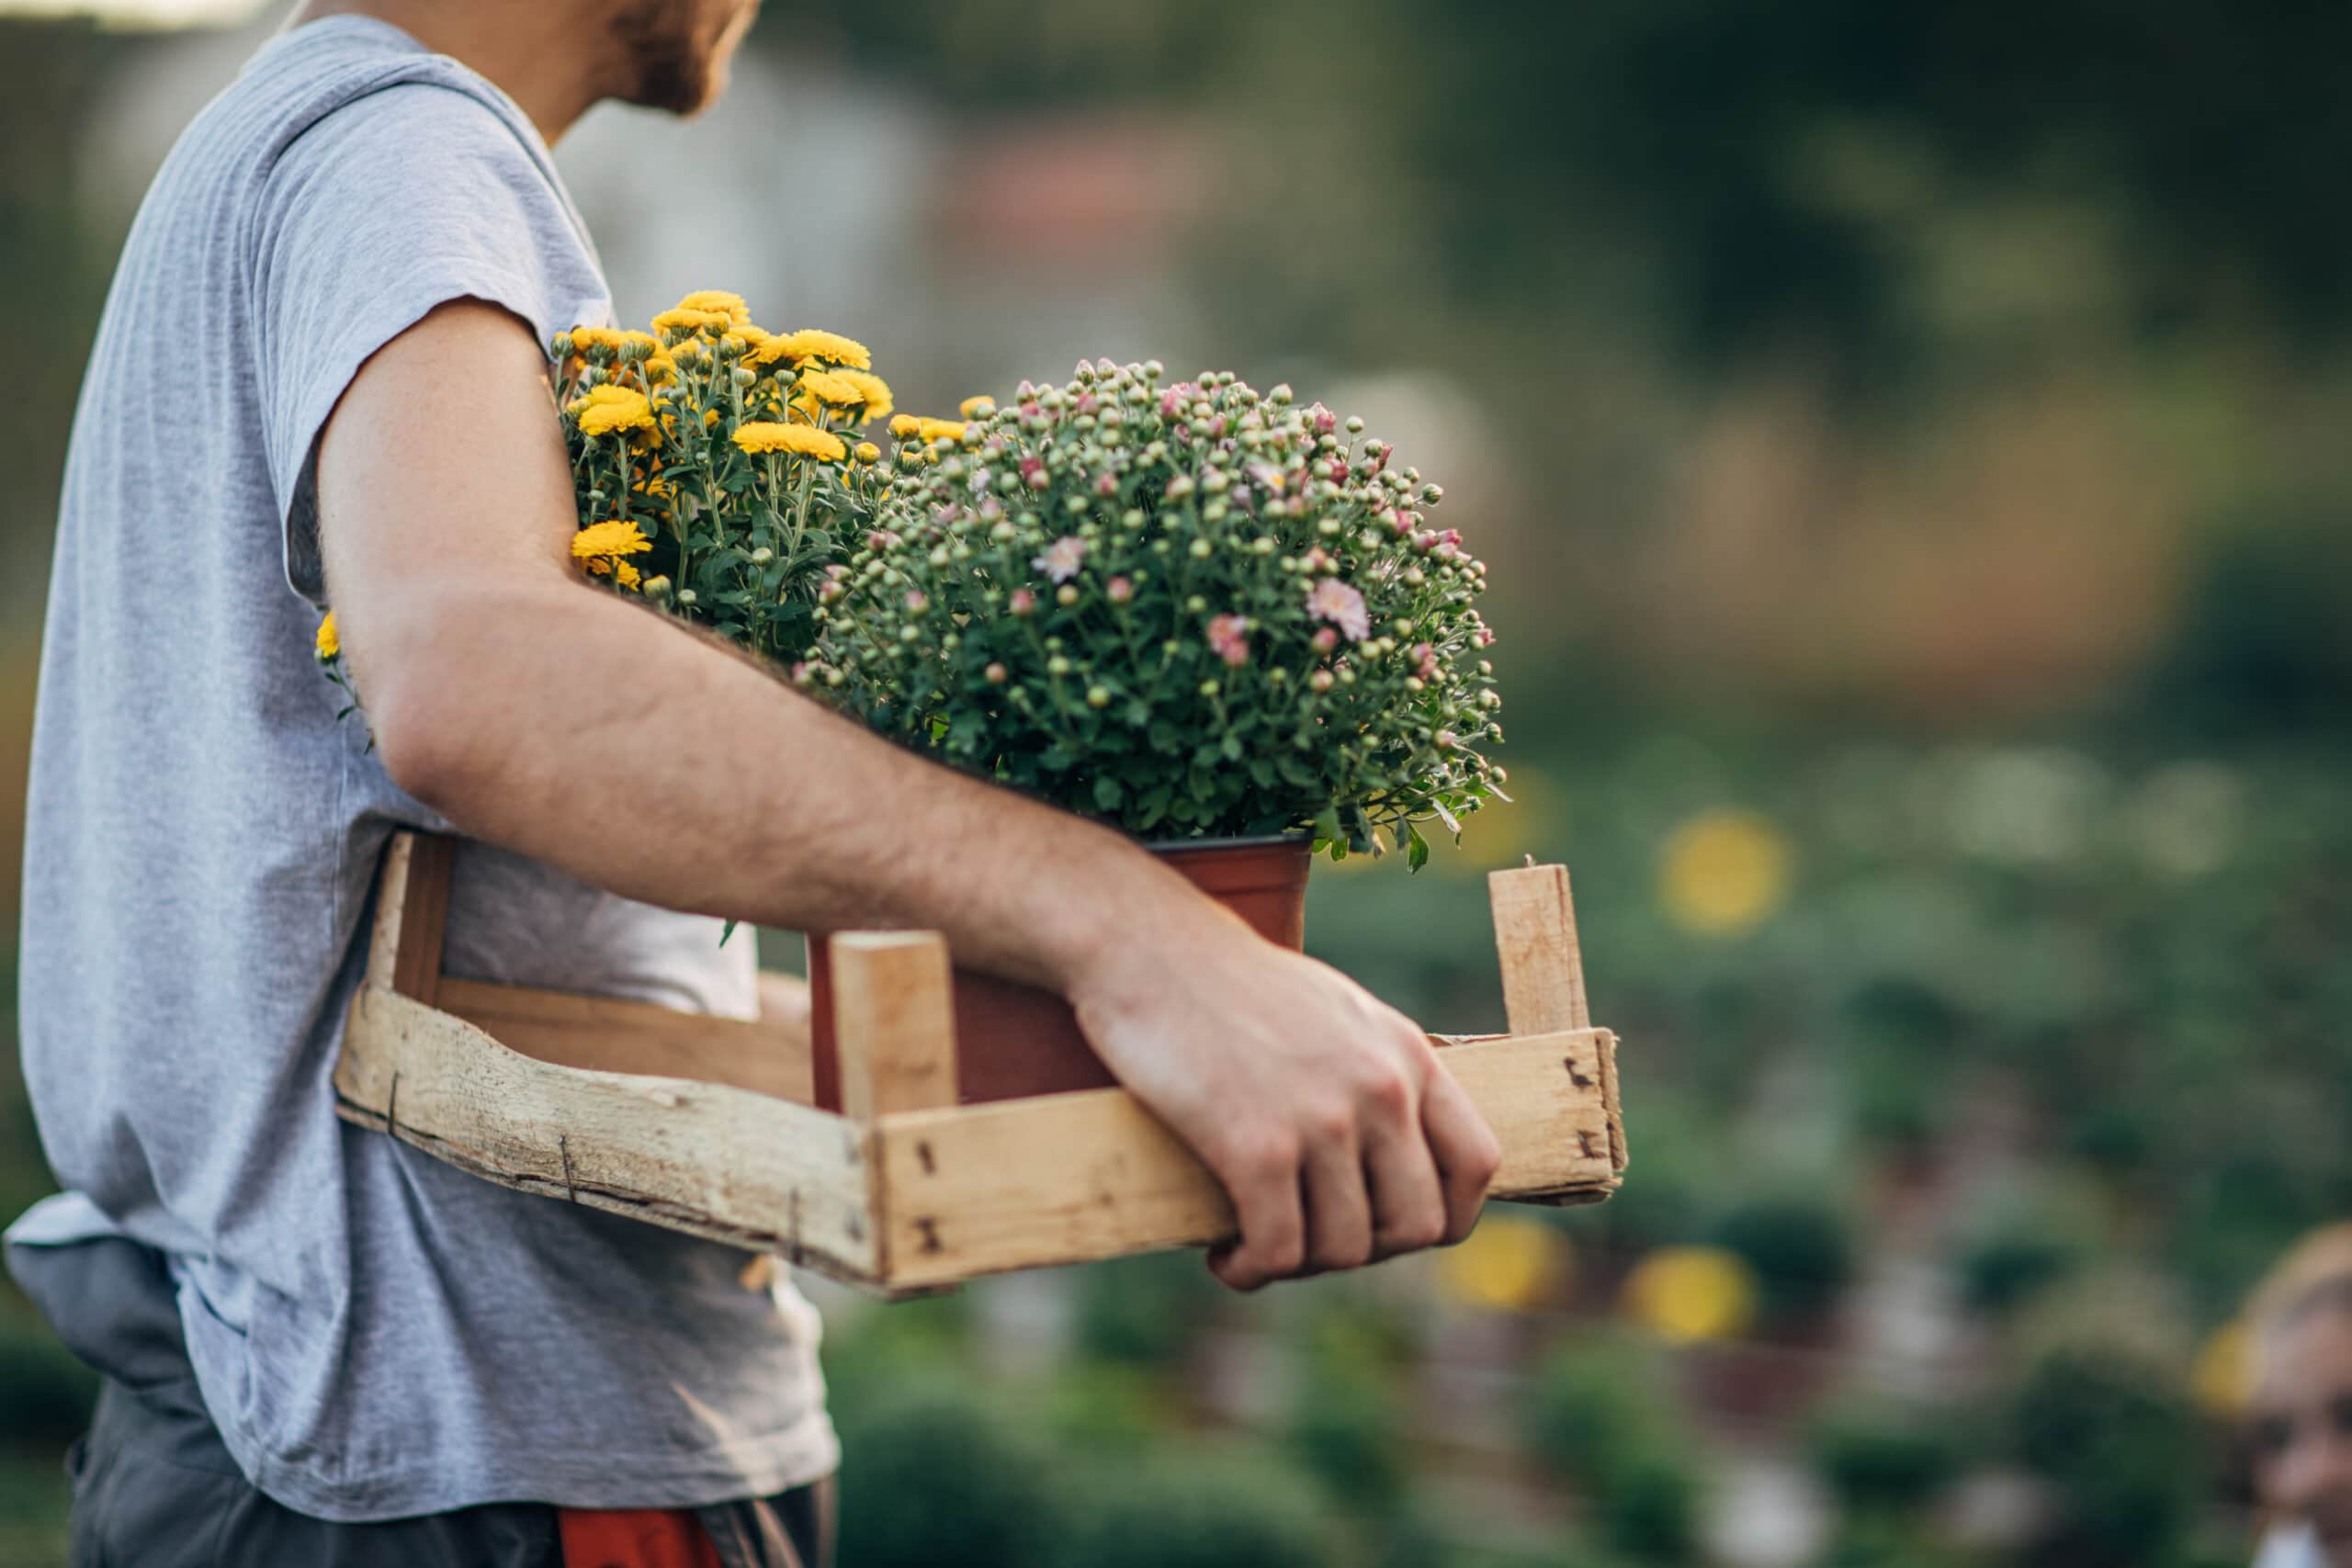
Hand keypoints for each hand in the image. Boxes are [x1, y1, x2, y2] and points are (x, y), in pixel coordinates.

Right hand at [1068, 911, 1502, 1291]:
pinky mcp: (1256, 1145)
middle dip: (1365, 1250)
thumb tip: (1390, 1154)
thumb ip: (1375, 1074)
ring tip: (1257, 1247)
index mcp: (1407, 1054)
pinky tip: (1224, 1256)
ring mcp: (1323, 1118)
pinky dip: (1252, 1269)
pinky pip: (1279, 1249)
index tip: (1388, 1227)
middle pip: (1418, 1225)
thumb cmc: (1229, 984)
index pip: (1479, 1164)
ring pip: (1347, 1249)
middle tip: (1310, 1238)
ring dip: (1300, 1265)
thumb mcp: (1335, 1015)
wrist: (1146, 946)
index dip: (1444, 1216)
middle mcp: (1381, 1088)